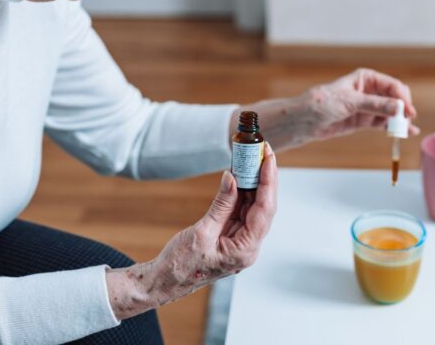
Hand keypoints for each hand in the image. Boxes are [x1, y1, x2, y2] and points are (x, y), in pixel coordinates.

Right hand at [106, 143, 277, 318]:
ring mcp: (240, 241)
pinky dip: (241, 192)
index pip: (265, 210)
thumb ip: (221, 205)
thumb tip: (233, 178)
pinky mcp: (231, 236)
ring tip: (252, 157)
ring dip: (253, 182)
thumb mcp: (202, 232)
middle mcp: (248, 246)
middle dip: (264, 178)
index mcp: (245, 250)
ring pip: (253, 206)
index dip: (268, 182)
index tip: (268, 159)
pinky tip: (240, 174)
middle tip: (263, 152)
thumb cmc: (181, 265)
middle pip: (264, 206)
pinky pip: (241, 210)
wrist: (166, 281)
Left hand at [300, 68, 419, 140]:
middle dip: (403, 108)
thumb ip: (375, 105)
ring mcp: (368, 106)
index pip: (392, 85)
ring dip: (400, 120)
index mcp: (366, 78)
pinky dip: (393, 127)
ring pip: (391, 112)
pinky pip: (383, 123)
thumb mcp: (350, 102)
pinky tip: (404, 132)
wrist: (305, 121)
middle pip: (395, 98)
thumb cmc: (323, 103)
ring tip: (408, 130)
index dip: (402, 97)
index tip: (408, 111)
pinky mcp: (365, 120)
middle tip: (407, 121)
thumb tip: (398, 108)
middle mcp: (370, 90)